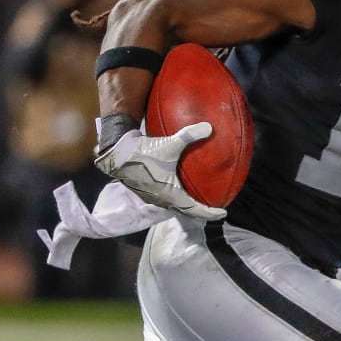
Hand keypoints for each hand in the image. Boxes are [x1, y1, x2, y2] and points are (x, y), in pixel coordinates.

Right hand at [94, 123, 226, 220]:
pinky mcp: (144, 190)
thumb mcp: (170, 144)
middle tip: (213, 207)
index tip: (223, 213)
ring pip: (174, 205)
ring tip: (197, 198)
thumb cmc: (144, 153)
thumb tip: (209, 127)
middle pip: (185, 210)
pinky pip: (165, 198)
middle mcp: (162, 200)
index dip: (210, 213)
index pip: (195, 210)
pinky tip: (178, 186)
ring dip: (186, 205)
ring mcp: (152, 197)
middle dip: (200, 210)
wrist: (117, 154)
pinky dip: (176, 197)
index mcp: (171, 195)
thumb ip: (190, 135)